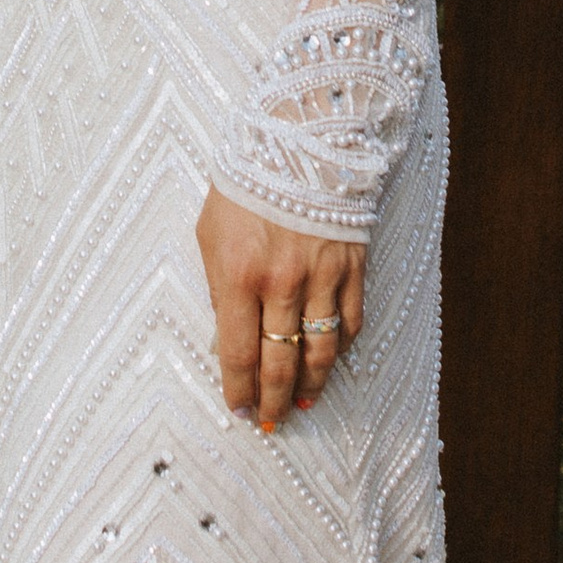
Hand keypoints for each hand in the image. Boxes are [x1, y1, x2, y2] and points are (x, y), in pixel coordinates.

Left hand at [196, 185, 363, 432]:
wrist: (297, 139)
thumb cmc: (244, 183)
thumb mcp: (211, 232)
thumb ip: (218, 286)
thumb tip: (228, 337)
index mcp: (239, 275)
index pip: (239, 353)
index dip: (238, 389)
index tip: (238, 409)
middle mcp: (282, 284)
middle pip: (280, 363)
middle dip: (273, 401)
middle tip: (270, 423)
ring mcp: (321, 278)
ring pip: (320, 352)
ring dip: (311, 386)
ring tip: (302, 405)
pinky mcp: (351, 267)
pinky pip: (349, 323)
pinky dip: (339, 349)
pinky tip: (329, 361)